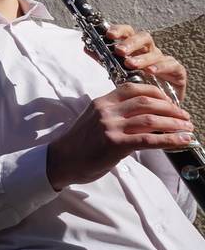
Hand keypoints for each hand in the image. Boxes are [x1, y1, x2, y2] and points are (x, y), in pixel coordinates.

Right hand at [47, 83, 193, 189]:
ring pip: (150, 120)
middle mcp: (106, 111)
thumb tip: (142, 117)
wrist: (61, 160)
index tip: (169, 102)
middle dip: (171, 109)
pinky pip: (148, 139)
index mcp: (101, 102)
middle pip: (146, 103)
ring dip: (174, 124)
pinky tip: (182, 141)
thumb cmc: (79, 144)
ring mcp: (110, 126)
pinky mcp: (114, 144)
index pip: (133, 88)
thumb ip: (114, 115)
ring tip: (187, 129)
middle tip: (184, 117)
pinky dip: (169, 139)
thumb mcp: (93, 121)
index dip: (156, 93)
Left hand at [106, 24, 187, 101]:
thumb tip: (86, 46)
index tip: (108, 34)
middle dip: (130, 43)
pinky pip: (172, 65)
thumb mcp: (116, 71)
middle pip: (143, 37)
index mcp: (134, 48)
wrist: (155, 105)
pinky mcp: (177, 72)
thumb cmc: (136, 84)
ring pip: (155, 52)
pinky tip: (150, 71)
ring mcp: (163, 60)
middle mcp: (149, 51)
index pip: (127, 32)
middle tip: (119, 51)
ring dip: (142, 57)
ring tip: (131, 63)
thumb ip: (103, 58)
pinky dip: (161, 67)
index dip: (119, 30)